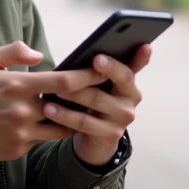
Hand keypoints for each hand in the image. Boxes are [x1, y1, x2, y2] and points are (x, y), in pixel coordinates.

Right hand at [0, 41, 101, 163]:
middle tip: (104, 93)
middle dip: (88, 100)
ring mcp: (22, 133)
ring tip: (86, 111)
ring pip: (61, 128)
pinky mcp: (19, 149)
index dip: (87, 76)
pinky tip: (56, 124)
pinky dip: (49, 131)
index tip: (103, 71)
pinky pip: (42, 139)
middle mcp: (23, 110)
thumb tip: (40, 55)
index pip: (63, 81)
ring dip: (73, 120)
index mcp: (18, 85)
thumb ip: (15, 52)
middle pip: (68, 107)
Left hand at [43, 44, 151, 167]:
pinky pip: (85, 122)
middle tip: (75, 67)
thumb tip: (89, 51)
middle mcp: (132, 98)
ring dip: (74, 94)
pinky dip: (65, 115)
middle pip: (116, 80)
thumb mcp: (99, 85)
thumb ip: (99, 70)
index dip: (138, 57)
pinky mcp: (112, 134)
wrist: (95, 139)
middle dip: (94, 72)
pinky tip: (50, 110)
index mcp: (129, 81)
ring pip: (97, 100)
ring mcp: (124, 117)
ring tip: (54, 90)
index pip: (134, 66)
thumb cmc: (94, 102)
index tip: (127, 49)